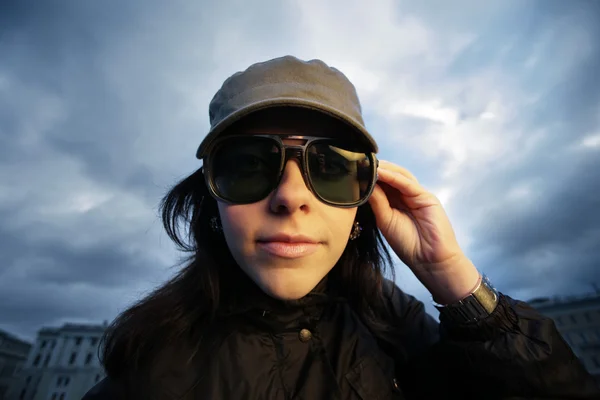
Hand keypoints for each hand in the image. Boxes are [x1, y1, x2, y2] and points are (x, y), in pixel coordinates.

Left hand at [368, 160, 479, 302]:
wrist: (429, 260)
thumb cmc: (407, 244)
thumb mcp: (385, 220)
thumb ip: (376, 202)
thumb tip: (364, 184)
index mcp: (395, 202)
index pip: (381, 184)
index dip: (368, 177)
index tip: (352, 170)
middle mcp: (406, 195)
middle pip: (391, 176)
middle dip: (375, 169)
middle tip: (358, 162)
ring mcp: (417, 195)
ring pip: (400, 175)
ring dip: (384, 169)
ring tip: (367, 164)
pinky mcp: (426, 197)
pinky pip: (408, 184)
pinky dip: (394, 177)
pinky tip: (381, 173)